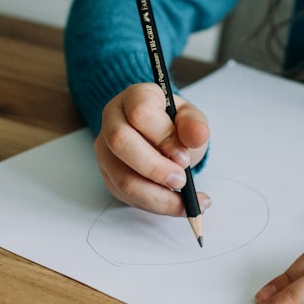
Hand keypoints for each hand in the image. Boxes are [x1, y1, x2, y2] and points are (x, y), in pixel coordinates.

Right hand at [94, 83, 210, 215]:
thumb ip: (194, 125)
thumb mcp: (190, 118)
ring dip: (158, 196)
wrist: (160, 137)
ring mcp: (106, 150)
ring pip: (123, 178)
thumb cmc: (174, 124)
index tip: (184, 156)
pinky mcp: (108, 176)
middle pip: (121, 143)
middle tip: (182, 180)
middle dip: (156, 169)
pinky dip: (156, 205)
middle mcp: (113, 121)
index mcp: (134, 98)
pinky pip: (127, 197)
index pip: (141, 113)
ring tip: (186, 202)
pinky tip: (178, 205)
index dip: (164, 137)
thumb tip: (197, 136)